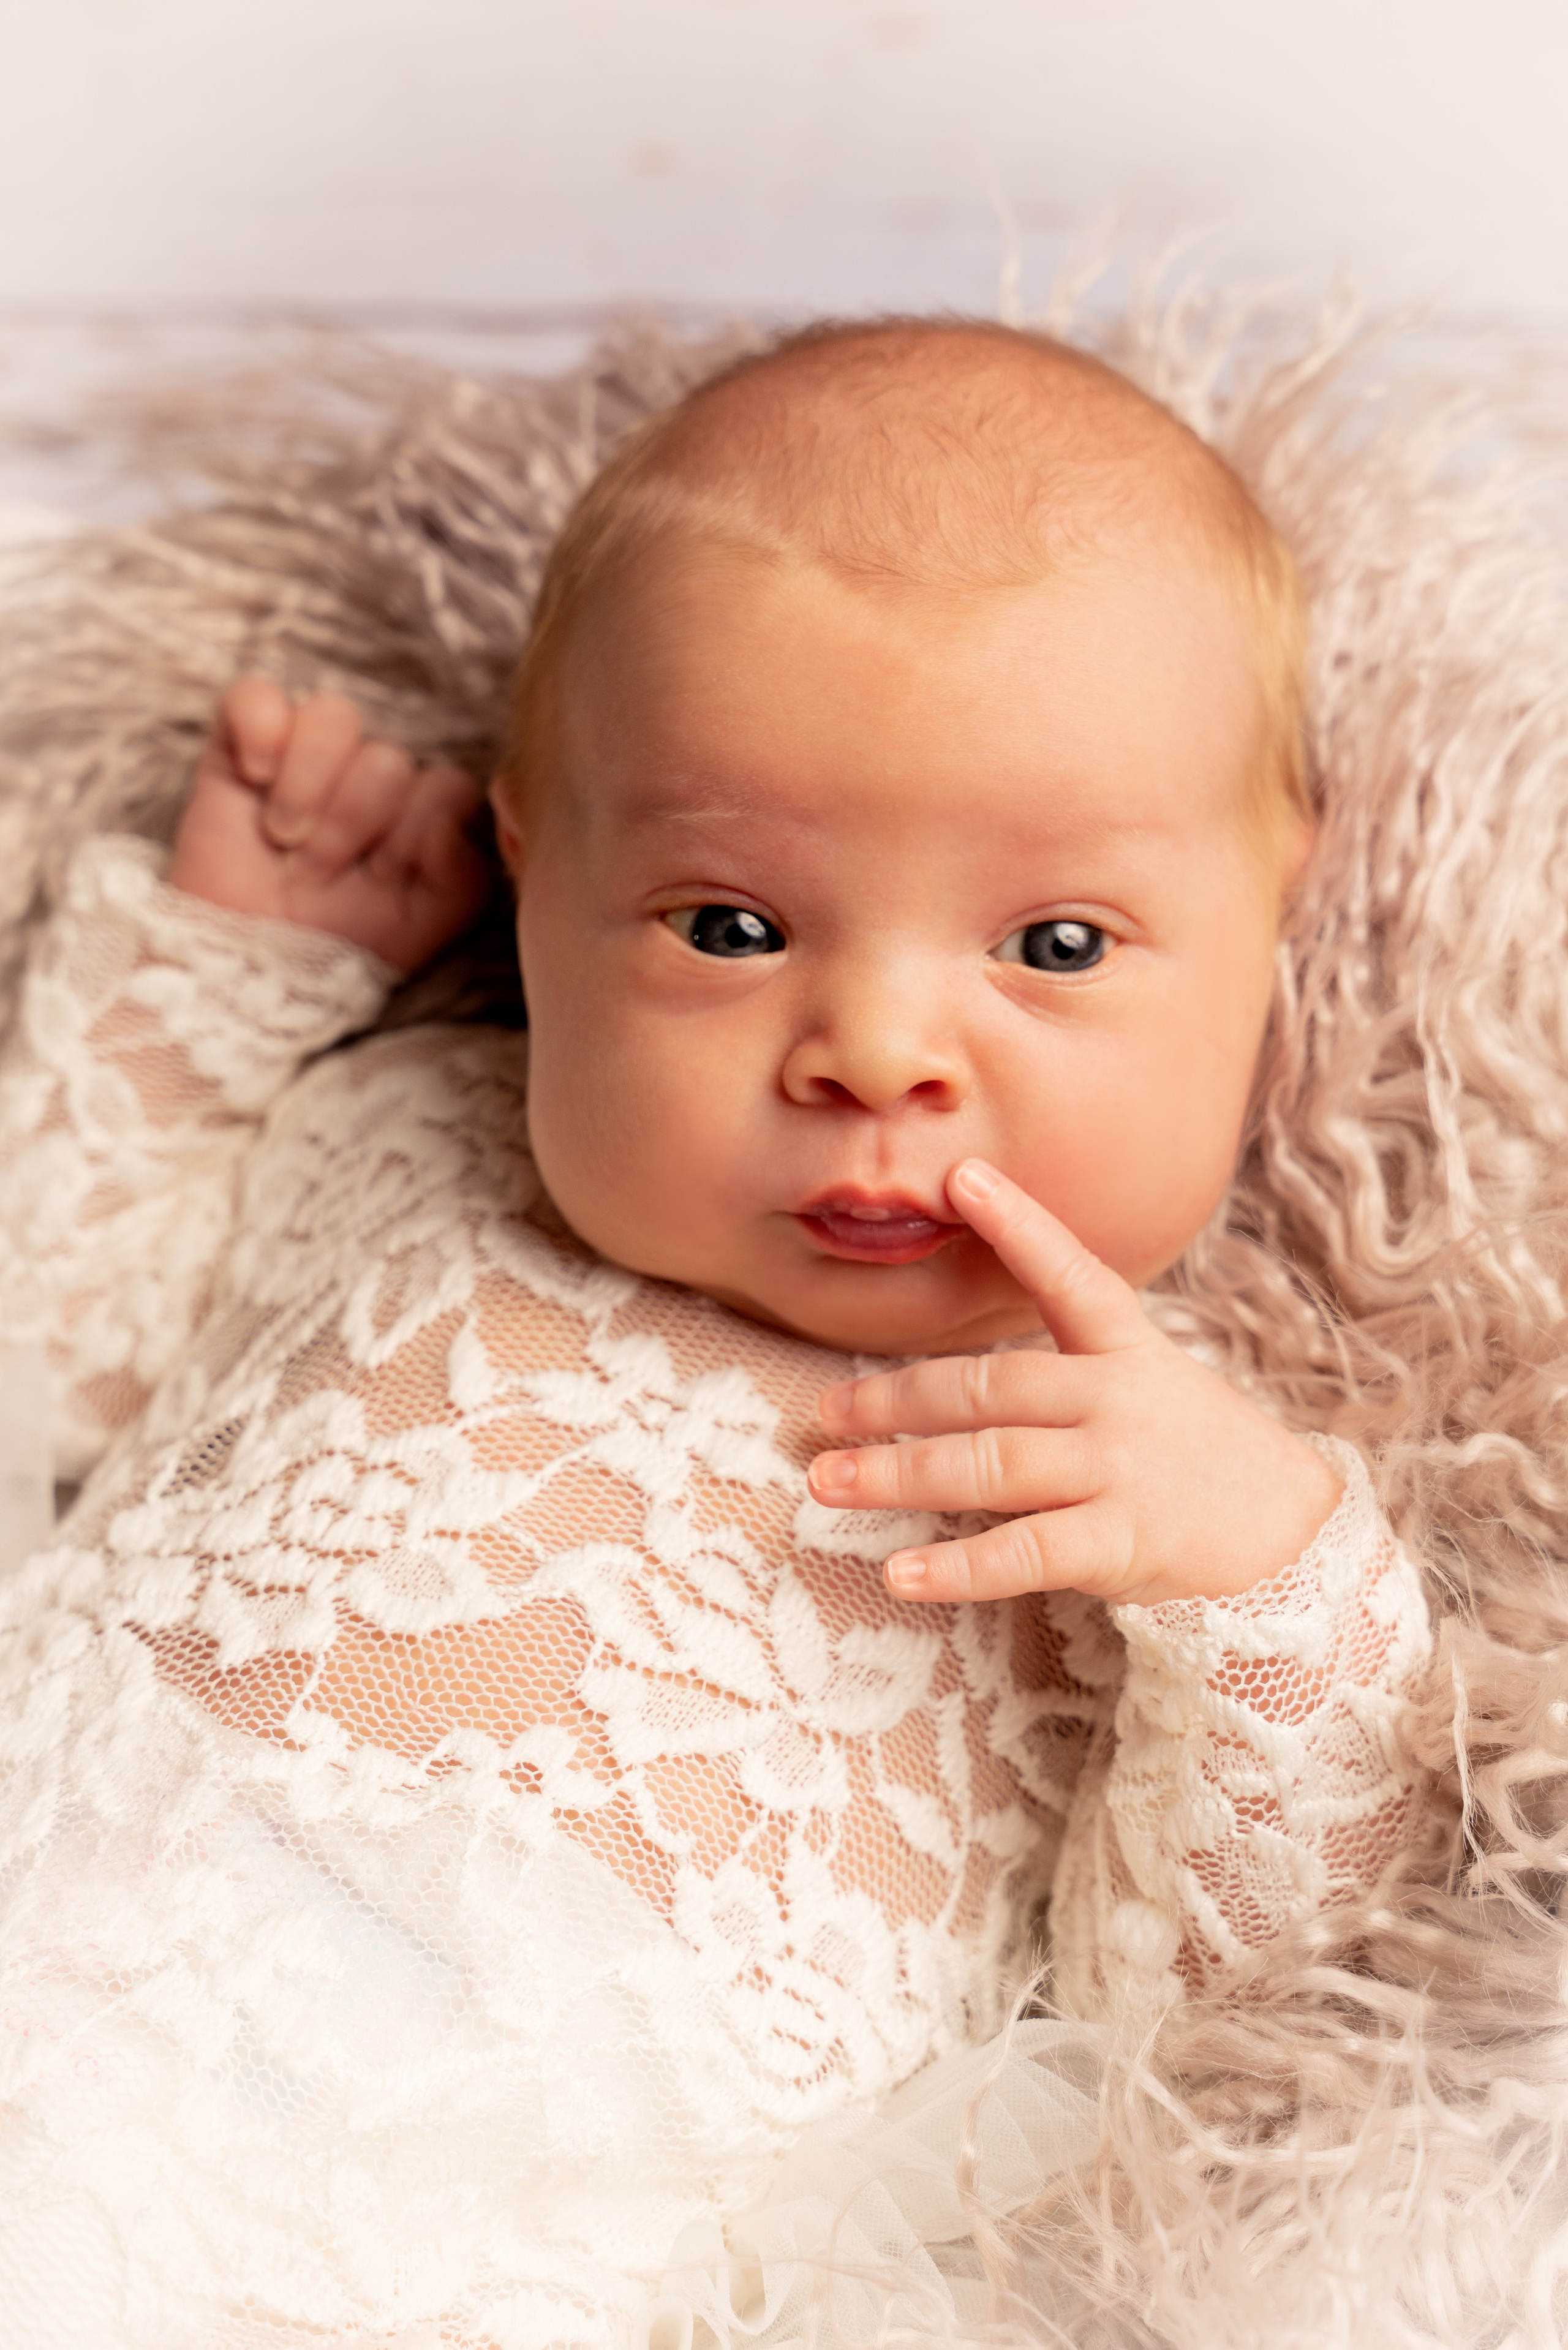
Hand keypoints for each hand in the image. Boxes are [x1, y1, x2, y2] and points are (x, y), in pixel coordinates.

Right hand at [169, 678, 489, 972]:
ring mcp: (306, 752)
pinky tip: (254, 778)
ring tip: (285, 839)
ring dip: (308, 789)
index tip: (381, 880)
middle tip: (318, 875)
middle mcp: (369, 773)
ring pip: (333, 717)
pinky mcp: (243, 742)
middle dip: (351, 826)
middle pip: (388, 759)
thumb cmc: (342, 942)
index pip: (446, 784)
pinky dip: (259, 733)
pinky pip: (257, 696)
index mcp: (418, 808)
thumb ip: (465, 874)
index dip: (413, 833)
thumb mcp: (426, 923)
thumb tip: (447, 822)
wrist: (256, 963)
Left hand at [807, 1158, 1342, 1608]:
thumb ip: (1064, 1370)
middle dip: (897, 1399)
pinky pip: (1024, 1551)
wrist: (1294, 1539)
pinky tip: (899, 1573)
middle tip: (825, 1411)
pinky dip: (956, 1566)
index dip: (1017, 1224)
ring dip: (899, 1474)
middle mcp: (1117, 1400)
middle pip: (990, 1387)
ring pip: (990, 1464)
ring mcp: (1119, 1469)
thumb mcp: (1148, 1385)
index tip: (963, 1175)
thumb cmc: (1198, 1458)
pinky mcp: (1123, 1541)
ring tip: (828, 1483)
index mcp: (1126, 1350)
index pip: (1068, 1273)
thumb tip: (954, 1381)